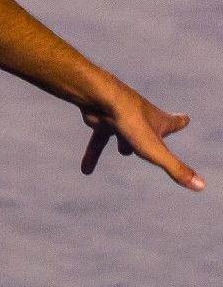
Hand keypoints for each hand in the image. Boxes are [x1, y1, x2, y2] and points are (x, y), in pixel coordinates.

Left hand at [79, 82, 201, 190]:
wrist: (100, 99)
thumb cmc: (131, 123)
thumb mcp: (155, 150)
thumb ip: (176, 169)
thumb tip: (201, 186)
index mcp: (160, 122)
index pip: (176, 122)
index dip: (180, 122)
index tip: (184, 119)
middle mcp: (141, 118)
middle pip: (150, 125)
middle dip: (154, 131)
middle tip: (160, 132)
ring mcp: (121, 118)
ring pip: (123, 133)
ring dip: (124, 141)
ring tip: (124, 151)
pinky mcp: (101, 120)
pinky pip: (97, 141)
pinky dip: (92, 156)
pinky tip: (85, 171)